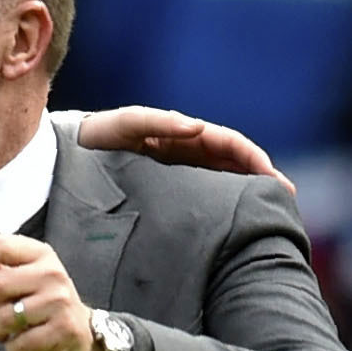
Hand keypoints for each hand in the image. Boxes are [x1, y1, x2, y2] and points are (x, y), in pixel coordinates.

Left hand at [0, 235, 100, 350]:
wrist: (83, 337)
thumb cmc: (45, 304)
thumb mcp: (27, 277)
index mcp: (42, 254)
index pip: (2, 246)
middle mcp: (53, 274)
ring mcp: (59, 303)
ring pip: (4, 317)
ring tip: (3, 331)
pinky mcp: (62, 331)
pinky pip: (18, 344)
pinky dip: (11, 349)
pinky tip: (20, 344)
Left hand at [77, 107, 291, 194]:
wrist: (64, 156)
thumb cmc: (96, 136)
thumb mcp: (125, 125)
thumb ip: (159, 123)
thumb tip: (197, 126)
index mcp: (182, 134)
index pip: (230, 144)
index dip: (255, 159)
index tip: (275, 179)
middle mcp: (186, 152)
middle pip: (234, 164)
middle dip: (262, 179)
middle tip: (287, 202)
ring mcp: (178, 172)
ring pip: (222, 183)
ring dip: (247, 195)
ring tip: (271, 215)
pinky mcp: (166, 192)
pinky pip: (201, 199)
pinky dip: (222, 209)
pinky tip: (233, 227)